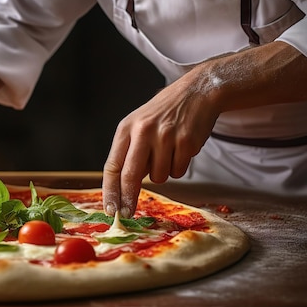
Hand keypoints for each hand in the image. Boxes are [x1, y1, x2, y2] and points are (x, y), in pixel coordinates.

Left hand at [102, 68, 219, 217]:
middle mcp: (143, 131)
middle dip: (128, 199)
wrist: (196, 92)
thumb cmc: (163, 113)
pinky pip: (178, 172)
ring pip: (159, 177)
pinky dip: (179, 166)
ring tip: (168, 152)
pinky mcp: (186, 142)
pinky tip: (181, 148)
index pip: (112, 165)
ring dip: (163, 173)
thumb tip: (122, 189)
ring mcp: (166, 136)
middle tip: (126, 213)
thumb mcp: (138, 125)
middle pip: (130, 176)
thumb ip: (129, 152)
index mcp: (126, 128)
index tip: (110, 209)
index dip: (110, 191)